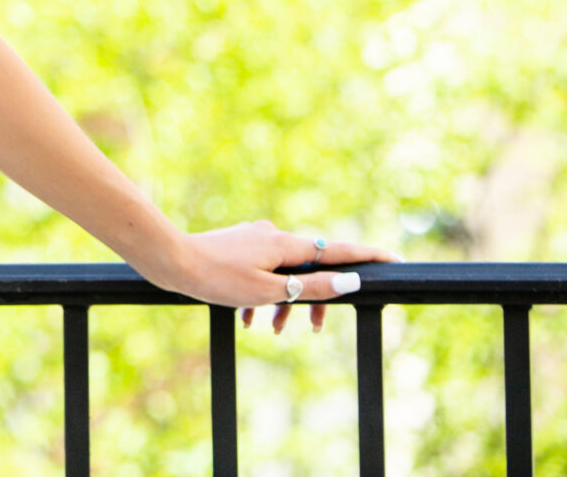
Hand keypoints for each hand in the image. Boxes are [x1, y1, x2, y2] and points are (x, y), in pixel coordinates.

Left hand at [163, 220, 399, 333]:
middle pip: (310, 267)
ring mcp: (255, 239)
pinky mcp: (239, 246)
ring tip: (270, 330)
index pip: (337, 251)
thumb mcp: (269, 291)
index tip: (395, 260)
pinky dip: (263, 294)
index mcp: (286, 245)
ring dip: (284, 301)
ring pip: (284, 272)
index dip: (367, 258)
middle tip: (314, 331)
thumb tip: (351, 281)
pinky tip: (249, 319)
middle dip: (314, 299)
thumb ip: (311, 288)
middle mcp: (274, 236)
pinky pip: (262, 271)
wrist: (171, 261)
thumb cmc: (218, 279)